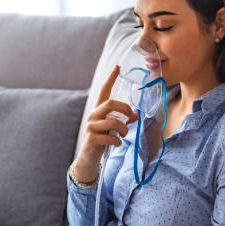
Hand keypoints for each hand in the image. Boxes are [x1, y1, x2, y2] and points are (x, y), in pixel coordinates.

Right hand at [72, 65, 138, 182]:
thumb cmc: (102, 140)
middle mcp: (93, 115)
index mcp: (98, 110)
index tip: (117, 67)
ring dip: (124, 129)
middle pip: (110, 104)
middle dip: (125, 109)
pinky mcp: (91, 139)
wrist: (88, 159)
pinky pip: (110, 137)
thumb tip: (136, 115)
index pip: (104, 90)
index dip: (111, 78)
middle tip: (131, 116)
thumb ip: (123, 120)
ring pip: (113, 122)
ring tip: (124, 134)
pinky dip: (118, 140)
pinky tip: (117, 143)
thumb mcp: (113, 129)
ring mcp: (91, 127)